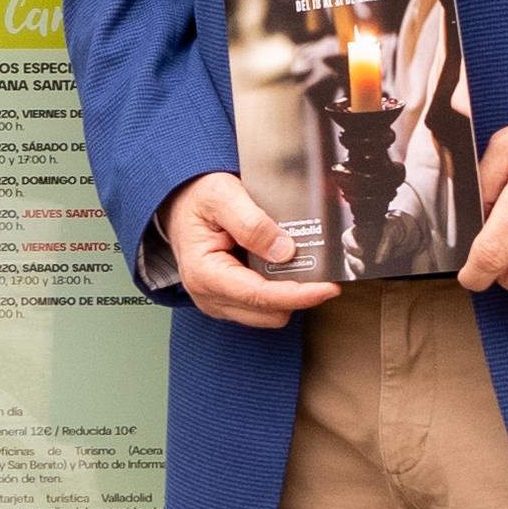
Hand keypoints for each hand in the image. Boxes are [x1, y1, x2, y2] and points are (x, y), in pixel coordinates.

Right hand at [161, 171, 336, 327]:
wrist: (179, 203)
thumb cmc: (196, 198)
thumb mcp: (222, 195)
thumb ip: (252, 223)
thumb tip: (285, 251)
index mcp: (205, 274)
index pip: (260, 296)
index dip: (299, 294)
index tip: (328, 287)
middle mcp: (210, 296)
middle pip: (270, 313)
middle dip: (297, 292)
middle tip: (317, 265)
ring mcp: (219, 302)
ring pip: (270, 314)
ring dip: (288, 292)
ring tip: (295, 262)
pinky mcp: (228, 301)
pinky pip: (263, 307)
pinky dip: (278, 290)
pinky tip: (280, 267)